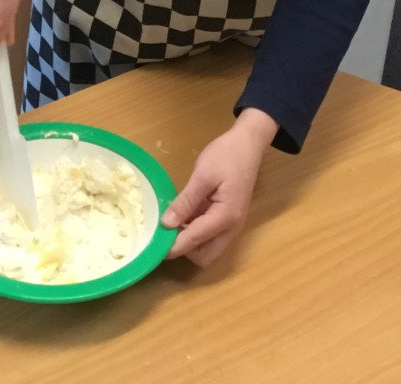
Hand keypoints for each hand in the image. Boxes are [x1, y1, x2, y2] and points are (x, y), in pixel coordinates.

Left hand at [162, 109, 275, 266]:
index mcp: (225, 217)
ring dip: (189, 242)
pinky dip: (194, 232)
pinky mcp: (227, 218)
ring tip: (169, 224)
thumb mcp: (202, 176)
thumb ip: (186, 202)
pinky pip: (209, 235)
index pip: (195, 241)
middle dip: (183, 250)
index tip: (152, 245)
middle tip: (163, 233)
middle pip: (205, 256)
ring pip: (208, 248)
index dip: (172, 247)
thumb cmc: (226, 156)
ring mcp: (231, 224)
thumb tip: (166, 223)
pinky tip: (181, 217)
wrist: (248, 143)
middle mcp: (231, 227)